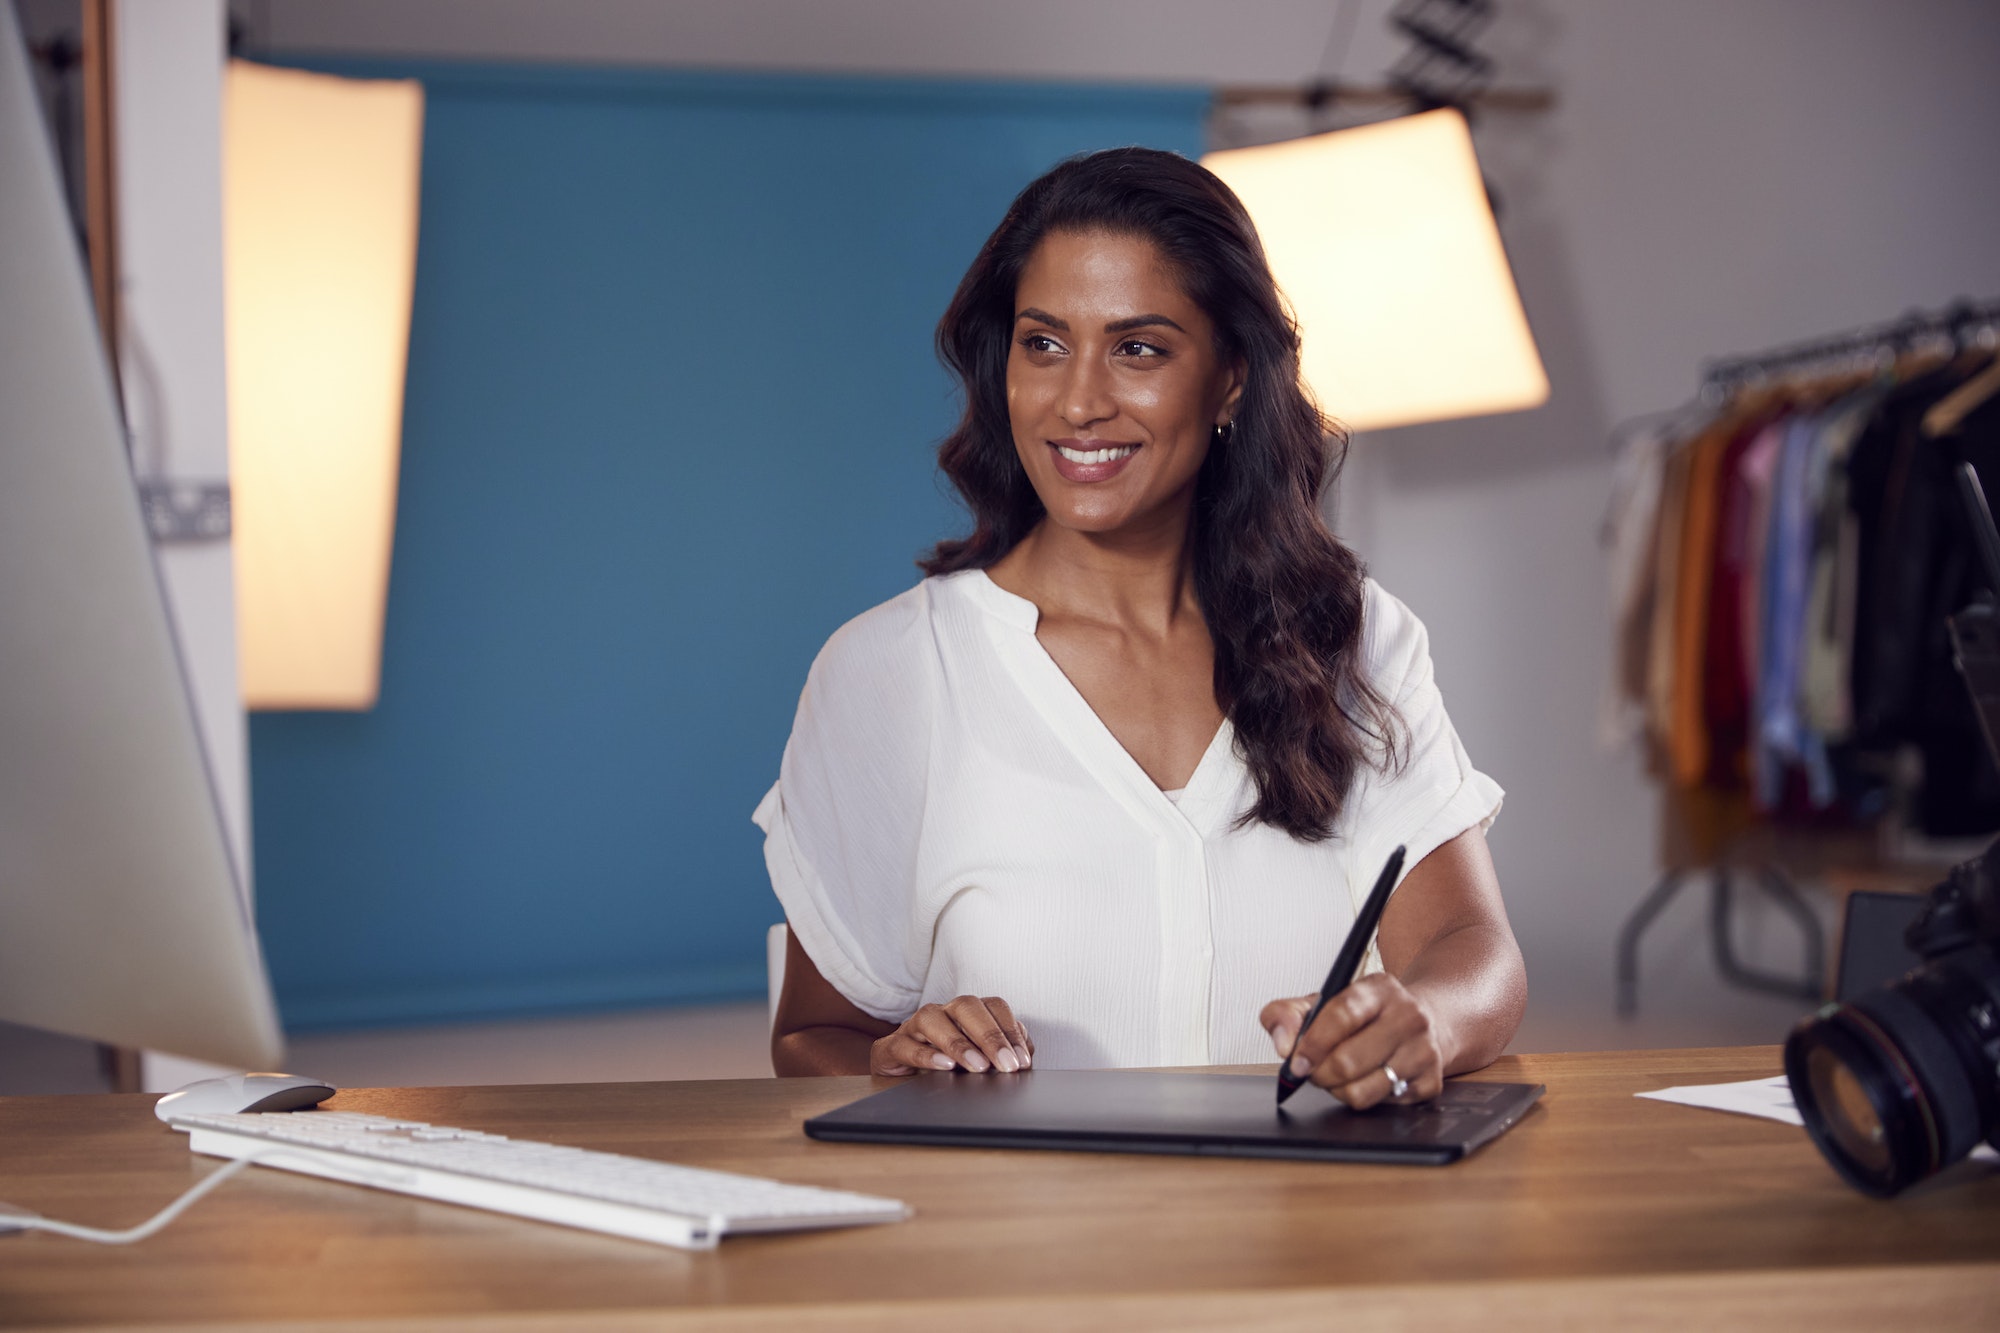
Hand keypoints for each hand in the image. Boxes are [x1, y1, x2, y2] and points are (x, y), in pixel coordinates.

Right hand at [870, 995, 1034, 1076]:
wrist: (901, 1076)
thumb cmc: (946, 1064)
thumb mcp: (979, 1058)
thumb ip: (1004, 1051)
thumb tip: (1024, 1056)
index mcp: (967, 1011)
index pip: (994, 1007)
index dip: (1010, 1031)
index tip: (1022, 1060)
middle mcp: (942, 1012)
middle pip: (966, 1007)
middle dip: (990, 1035)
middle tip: (1007, 1064)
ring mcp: (914, 1026)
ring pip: (933, 1019)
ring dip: (959, 1043)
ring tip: (979, 1067)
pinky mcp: (892, 1046)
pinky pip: (905, 1045)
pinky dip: (926, 1055)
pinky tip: (945, 1067)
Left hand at [1260, 974, 1445, 1108]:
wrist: (1425, 1022)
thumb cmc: (1367, 1016)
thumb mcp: (1325, 1002)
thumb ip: (1288, 1014)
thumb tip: (1283, 1044)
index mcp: (1379, 988)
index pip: (1341, 1015)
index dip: (1313, 1043)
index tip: (1296, 1061)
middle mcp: (1408, 1016)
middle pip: (1349, 1060)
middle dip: (1320, 1074)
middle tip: (1314, 1072)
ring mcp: (1424, 1050)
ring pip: (1364, 1091)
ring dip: (1339, 1091)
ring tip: (1338, 1077)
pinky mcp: (1432, 1082)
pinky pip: (1383, 1106)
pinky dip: (1366, 1099)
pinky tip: (1368, 1081)